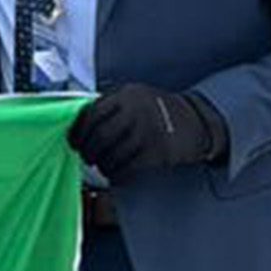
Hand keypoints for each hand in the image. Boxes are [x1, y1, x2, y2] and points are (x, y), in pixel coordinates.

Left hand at [68, 84, 225, 185]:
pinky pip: (128, 167)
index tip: (73, 142)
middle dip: (88, 151)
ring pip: (112, 154)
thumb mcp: (135, 98)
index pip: (92, 113)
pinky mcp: (157, 150)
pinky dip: (118, 175)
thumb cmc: (159, 111)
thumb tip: (79, 127)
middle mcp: (136, 110)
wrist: (196, 120)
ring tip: (101, 168)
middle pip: (100, 136)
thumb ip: (110, 107)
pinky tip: (116, 176)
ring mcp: (147, 130)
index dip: (78, 131)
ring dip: (103, 166)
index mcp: (126, 95)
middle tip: (86, 158)